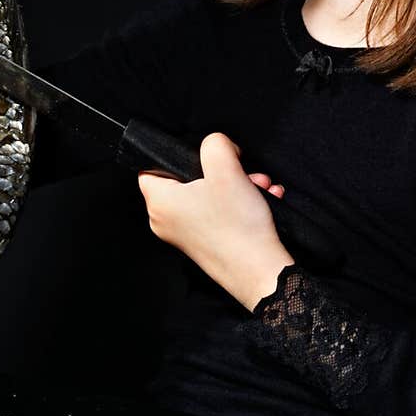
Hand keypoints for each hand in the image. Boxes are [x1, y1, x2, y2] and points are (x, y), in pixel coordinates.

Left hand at [137, 131, 295, 310]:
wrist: (260, 271)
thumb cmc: (237, 225)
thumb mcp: (226, 168)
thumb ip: (215, 144)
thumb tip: (216, 145)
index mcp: (158, 202)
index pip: (151, 167)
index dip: (177, 155)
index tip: (203, 156)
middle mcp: (165, 221)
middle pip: (187, 180)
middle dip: (222, 170)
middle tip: (242, 170)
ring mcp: (185, 235)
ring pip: (208, 194)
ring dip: (237, 184)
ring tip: (259, 186)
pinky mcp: (205, 243)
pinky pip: (219, 212)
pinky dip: (240, 203)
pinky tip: (264, 200)